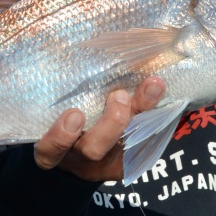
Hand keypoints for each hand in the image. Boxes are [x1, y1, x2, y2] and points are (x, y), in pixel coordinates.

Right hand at [33, 77, 165, 180]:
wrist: (71, 160)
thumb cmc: (57, 124)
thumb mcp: (50, 114)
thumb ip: (59, 96)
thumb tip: (67, 49)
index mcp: (52, 151)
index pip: (50, 150)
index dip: (60, 137)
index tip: (74, 114)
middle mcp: (77, 161)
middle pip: (93, 150)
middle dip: (111, 122)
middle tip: (120, 94)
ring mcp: (105, 166)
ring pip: (124, 147)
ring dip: (141, 114)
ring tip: (153, 85)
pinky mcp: (126, 165)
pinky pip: (145, 145)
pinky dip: (156, 120)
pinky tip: (165, 97)